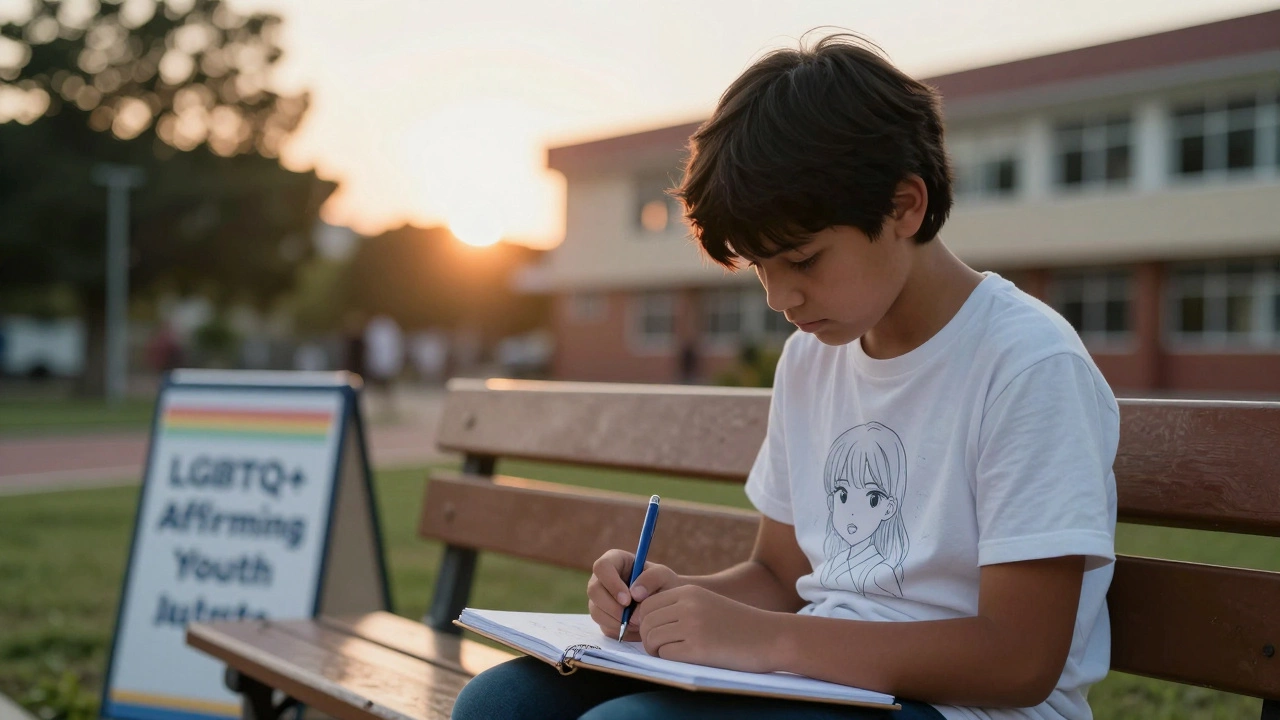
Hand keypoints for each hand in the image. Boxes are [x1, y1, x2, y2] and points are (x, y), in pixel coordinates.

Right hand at [587, 549, 680, 641]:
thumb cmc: (663, 584)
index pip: (602, 567)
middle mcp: (601, 578)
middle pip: (593, 591)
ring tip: (639, 622)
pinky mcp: (603, 616)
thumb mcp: (663, 576)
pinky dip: (620, 631)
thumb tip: (634, 594)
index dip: (611, 584)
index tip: (628, 600)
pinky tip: (636, 628)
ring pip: (596, 611)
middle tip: (634, 617)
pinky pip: (604, 626)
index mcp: (614, 560)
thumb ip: (652, 579)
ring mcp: (599, 599)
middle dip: (612, 607)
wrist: (664, 604)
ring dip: (617, 621)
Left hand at [639, 585, 777, 672]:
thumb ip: (679, 608)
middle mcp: (687, 605)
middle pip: (646, 622)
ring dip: (656, 651)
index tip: (656, 634)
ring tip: (673, 654)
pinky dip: (669, 660)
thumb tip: (644, 622)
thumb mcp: (707, 604)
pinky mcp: (697, 648)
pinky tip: (685, 659)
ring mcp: (692, 626)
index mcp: (688, 592)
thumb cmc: (737, 625)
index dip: (646, 622)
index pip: (648, 605)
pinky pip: (665, 655)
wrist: (770, 636)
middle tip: (662, 648)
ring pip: (651, 639)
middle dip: (648, 638)